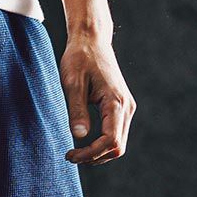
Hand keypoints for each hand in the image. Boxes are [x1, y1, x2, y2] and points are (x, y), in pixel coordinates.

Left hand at [60, 30, 135, 164]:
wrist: (92, 40)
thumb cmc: (80, 58)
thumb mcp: (73, 83)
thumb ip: (77, 110)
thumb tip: (79, 136)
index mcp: (115, 102)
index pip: (110, 141)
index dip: (90, 153)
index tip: (70, 155)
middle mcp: (126, 106)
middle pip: (118, 147)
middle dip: (95, 156)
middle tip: (71, 156)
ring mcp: (126, 106)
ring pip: (119, 142)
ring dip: (99, 152)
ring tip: (76, 152)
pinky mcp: (121, 106)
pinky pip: (116, 132)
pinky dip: (102, 143)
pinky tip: (85, 142)